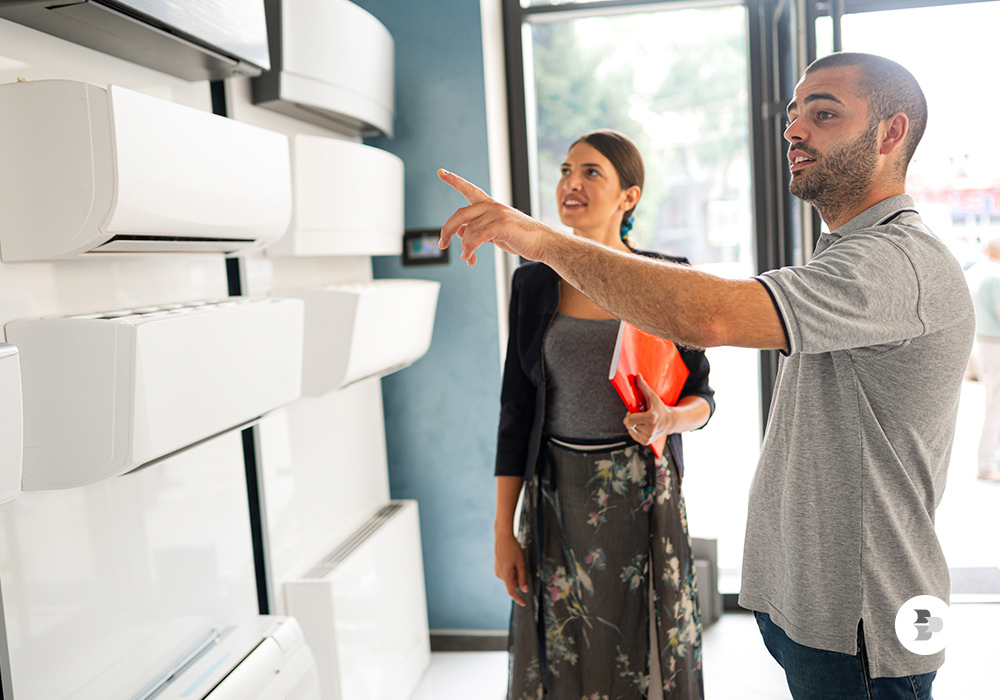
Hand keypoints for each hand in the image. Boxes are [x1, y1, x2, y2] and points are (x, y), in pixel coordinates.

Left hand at [438, 169, 553, 265]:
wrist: (543, 242)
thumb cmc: (520, 237)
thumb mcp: (494, 232)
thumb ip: (477, 229)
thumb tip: (458, 232)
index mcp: (490, 205)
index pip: (469, 189)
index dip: (454, 180)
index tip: (441, 172)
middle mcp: (492, 206)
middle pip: (460, 214)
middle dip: (446, 230)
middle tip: (442, 244)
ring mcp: (498, 214)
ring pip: (468, 230)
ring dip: (464, 248)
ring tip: (467, 258)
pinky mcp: (502, 225)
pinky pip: (476, 237)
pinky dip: (470, 249)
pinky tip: (470, 258)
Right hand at [494, 530, 528, 605]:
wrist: (502, 536)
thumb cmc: (513, 549)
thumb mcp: (521, 563)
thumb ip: (523, 578)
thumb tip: (525, 590)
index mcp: (505, 575)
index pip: (512, 591)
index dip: (518, 598)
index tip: (524, 603)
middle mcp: (499, 574)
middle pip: (512, 583)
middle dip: (518, 579)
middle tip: (522, 566)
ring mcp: (497, 570)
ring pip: (509, 578)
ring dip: (515, 573)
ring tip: (516, 560)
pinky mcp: (497, 566)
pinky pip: (506, 573)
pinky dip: (511, 570)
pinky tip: (512, 559)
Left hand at [624, 373, 676, 444]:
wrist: (671, 421)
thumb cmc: (661, 408)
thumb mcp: (653, 397)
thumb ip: (644, 387)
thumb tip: (637, 375)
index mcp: (651, 418)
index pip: (629, 419)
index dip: (629, 414)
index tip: (634, 411)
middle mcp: (650, 429)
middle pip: (629, 424)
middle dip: (631, 419)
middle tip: (640, 415)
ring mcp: (648, 437)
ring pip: (631, 429)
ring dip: (633, 425)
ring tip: (642, 421)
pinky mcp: (646, 442)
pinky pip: (633, 435)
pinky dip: (635, 430)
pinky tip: (642, 426)